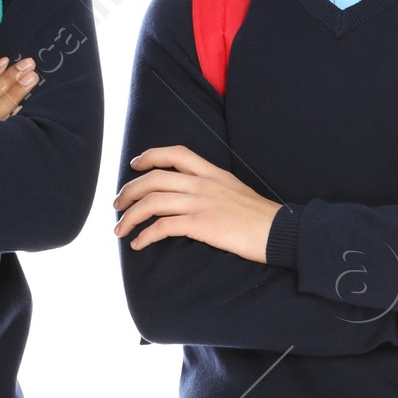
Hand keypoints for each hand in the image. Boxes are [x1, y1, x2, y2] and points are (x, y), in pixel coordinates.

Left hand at [114, 144, 281, 260]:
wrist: (279, 231)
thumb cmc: (259, 217)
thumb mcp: (235, 190)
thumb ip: (212, 187)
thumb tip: (191, 196)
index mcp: (211, 172)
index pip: (175, 153)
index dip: (149, 156)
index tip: (134, 166)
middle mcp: (203, 183)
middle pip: (154, 178)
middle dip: (129, 191)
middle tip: (117, 205)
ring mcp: (201, 202)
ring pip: (152, 201)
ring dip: (129, 216)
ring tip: (119, 229)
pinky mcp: (201, 224)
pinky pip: (162, 226)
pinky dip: (145, 236)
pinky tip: (138, 244)